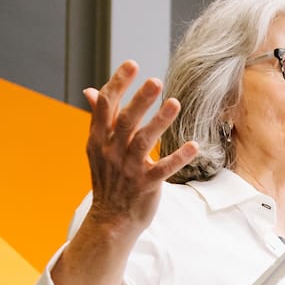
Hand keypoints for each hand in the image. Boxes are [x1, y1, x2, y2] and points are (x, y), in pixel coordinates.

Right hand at [81, 61, 197, 235]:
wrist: (111, 219)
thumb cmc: (108, 178)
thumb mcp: (98, 147)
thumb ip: (100, 118)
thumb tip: (91, 91)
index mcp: (99, 138)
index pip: (106, 105)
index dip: (118, 83)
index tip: (132, 64)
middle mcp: (112, 151)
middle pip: (125, 121)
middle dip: (140, 100)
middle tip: (156, 80)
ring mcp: (128, 169)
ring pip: (143, 142)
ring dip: (160, 122)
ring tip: (175, 103)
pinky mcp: (146, 186)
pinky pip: (163, 169)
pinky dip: (178, 157)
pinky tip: (194, 146)